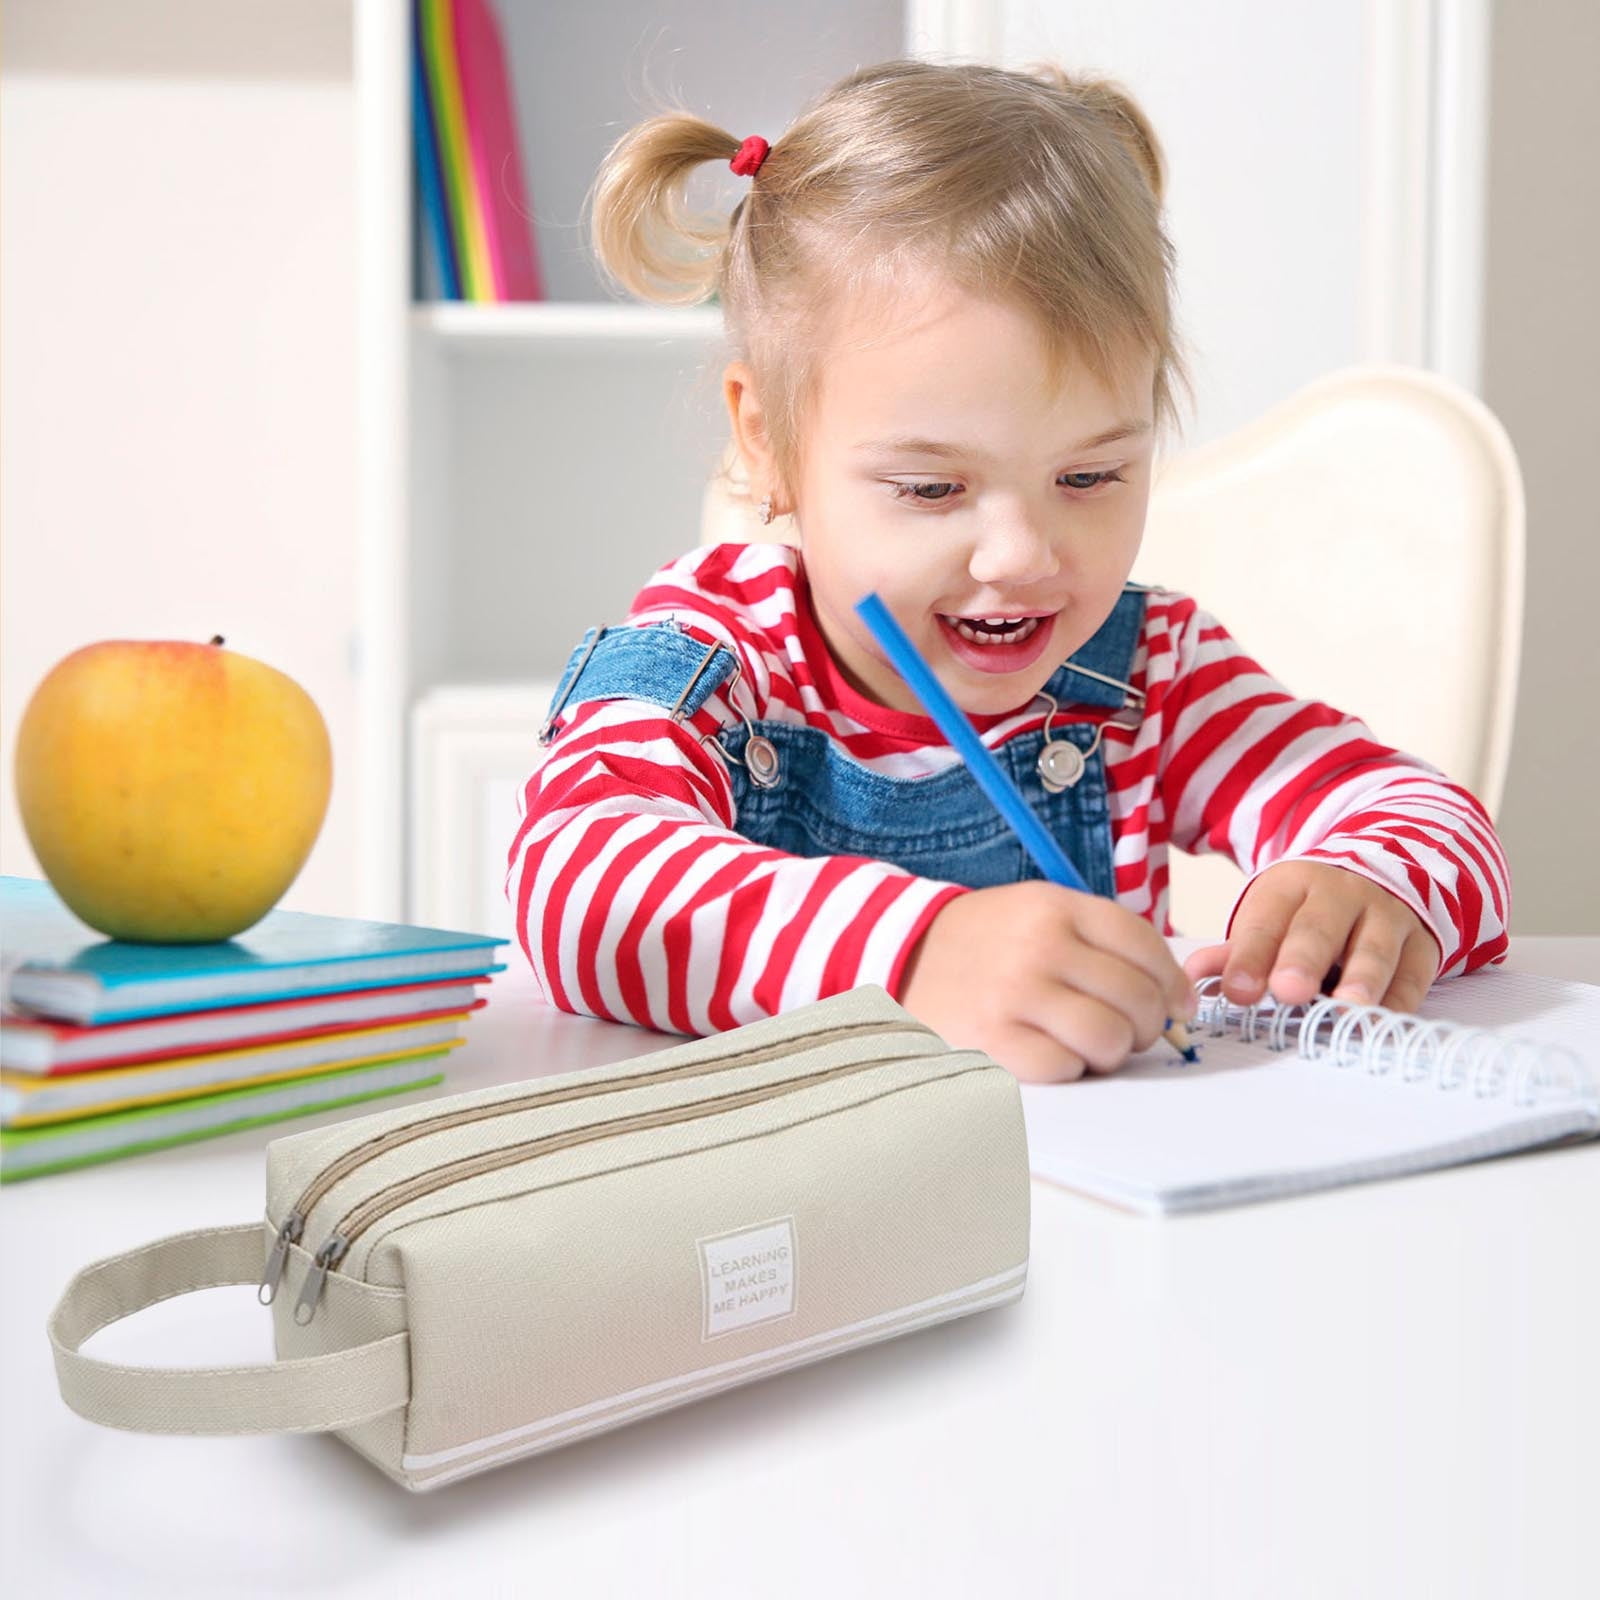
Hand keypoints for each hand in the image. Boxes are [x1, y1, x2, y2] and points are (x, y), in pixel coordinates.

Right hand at [896, 881, 1198, 1083]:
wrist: (905, 955)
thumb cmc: (989, 942)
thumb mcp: (1040, 914)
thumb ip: (1105, 943)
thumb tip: (1176, 998)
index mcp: (1056, 907)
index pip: (1145, 946)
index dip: (1172, 983)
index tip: (1175, 1004)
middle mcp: (1038, 945)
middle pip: (1136, 998)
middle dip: (1145, 1024)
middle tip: (1127, 1030)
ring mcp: (1014, 993)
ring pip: (1108, 1038)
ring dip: (1110, 1052)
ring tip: (1091, 1045)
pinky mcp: (991, 1038)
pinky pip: (1064, 1067)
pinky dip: (1067, 1067)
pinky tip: (1051, 1052)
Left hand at [1183, 860, 1440, 1012]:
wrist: (1378, 876)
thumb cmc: (1309, 911)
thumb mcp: (1269, 917)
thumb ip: (1235, 951)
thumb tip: (1191, 975)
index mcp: (1292, 884)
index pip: (1266, 920)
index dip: (1250, 956)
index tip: (1237, 991)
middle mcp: (1342, 894)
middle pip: (1319, 928)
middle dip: (1303, 960)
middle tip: (1288, 991)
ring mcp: (1387, 916)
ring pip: (1374, 948)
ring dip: (1361, 979)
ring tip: (1347, 1008)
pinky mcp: (1423, 943)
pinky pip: (1413, 974)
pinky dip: (1399, 1000)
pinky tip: (1382, 1022)